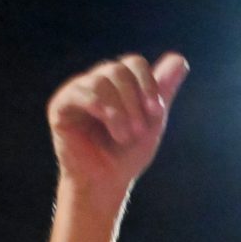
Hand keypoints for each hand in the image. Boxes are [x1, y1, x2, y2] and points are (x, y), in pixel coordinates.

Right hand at [46, 52, 188, 200]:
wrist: (107, 182)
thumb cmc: (128, 154)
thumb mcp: (152, 120)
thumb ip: (163, 89)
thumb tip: (180, 59)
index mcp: (118, 83)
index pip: (134, 63)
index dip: (148, 84)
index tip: (157, 112)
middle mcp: (96, 81)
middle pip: (119, 69)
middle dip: (134, 100)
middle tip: (139, 131)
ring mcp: (77, 91)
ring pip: (101, 80)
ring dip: (119, 110)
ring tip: (124, 136)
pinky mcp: (60, 105)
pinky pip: (78, 92)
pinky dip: (100, 107)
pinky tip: (111, 126)